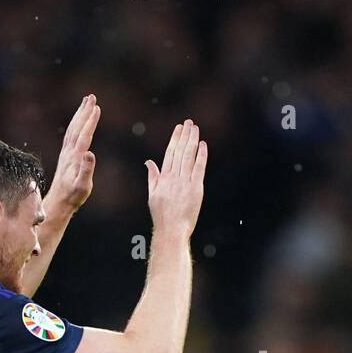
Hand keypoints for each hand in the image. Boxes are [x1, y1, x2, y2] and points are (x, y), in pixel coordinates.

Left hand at [47, 94, 100, 214]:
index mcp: (75, 157)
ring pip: (73, 129)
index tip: (97, 107)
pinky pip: (71, 135)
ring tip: (86, 102)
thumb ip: (86, 169)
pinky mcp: (66, 156)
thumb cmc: (73, 196)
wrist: (59, 202)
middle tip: (91, 97)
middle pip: (77, 127)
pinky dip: (76, 124)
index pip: (84, 135)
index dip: (90, 121)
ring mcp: (66, 153)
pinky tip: (79, 121)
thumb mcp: (82, 186)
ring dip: (80, 114)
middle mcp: (69, 152)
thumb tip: (90, 153)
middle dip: (84, 111)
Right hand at [146, 119, 206, 237]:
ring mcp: (184, 182)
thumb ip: (152, 176)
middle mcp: (173, 177)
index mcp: (163, 178)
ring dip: (192, 141)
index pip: (169, 153)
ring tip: (195, 129)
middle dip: (184, 135)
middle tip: (189, 122)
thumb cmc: (162, 215)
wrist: (171, 229)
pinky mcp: (195, 188)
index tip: (179, 128)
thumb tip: (148, 162)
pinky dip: (201, 156)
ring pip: (188, 156)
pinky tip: (203, 145)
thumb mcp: (153, 194)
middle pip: (180, 151)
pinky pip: (199, 168)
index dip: (175, 139)